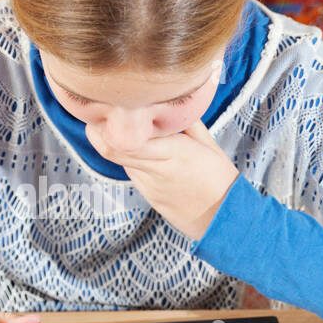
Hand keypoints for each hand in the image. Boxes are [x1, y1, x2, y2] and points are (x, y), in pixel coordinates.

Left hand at [86, 118, 239, 240]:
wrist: (224, 220)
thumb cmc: (221, 180)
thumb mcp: (209, 145)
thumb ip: (188, 123)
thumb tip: (171, 102)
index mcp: (175, 152)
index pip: (129, 139)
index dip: (112, 124)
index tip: (109, 106)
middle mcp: (157, 169)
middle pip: (114, 150)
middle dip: (99, 132)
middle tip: (97, 114)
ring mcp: (150, 186)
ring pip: (121, 161)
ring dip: (115, 145)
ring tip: (116, 128)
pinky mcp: (149, 196)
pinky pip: (132, 173)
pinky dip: (130, 159)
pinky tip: (137, 151)